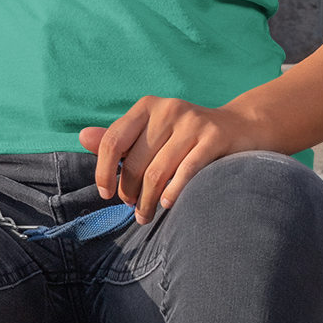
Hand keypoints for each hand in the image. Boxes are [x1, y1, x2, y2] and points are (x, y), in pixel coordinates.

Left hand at [80, 96, 265, 220]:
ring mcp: (192, 122)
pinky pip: (186, 172)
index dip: (104, 172)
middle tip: (134, 208)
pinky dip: (173, 192)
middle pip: (135, 163)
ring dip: (149, 202)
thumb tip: (82, 137)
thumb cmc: (185, 136)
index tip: (106, 194)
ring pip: (157, 172)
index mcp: (147, 107)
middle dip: (130, 193)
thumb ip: (119, 139)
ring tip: (146, 215)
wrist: (240, 128)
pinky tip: (168, 205)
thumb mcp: (151, 132)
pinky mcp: (214, 137)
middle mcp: (168, 110)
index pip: (113, 141)